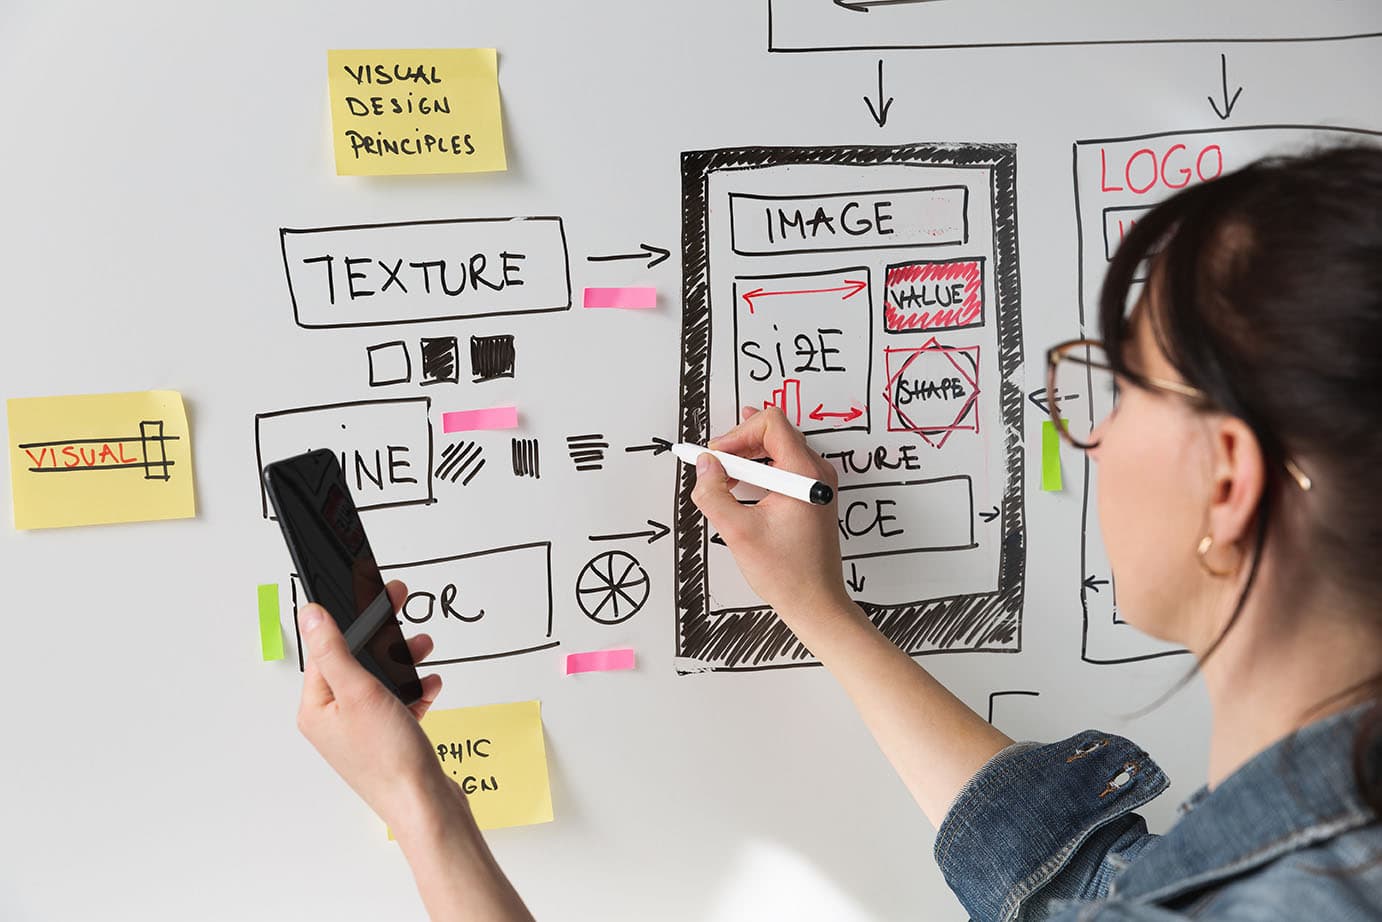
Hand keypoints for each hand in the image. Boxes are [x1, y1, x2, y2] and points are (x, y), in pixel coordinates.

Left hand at [296, 580, 450, 833]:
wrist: (426, 806)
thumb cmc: (390, 761)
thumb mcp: (361, 693)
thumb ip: (335, 650)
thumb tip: (311, 615)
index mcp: (317, 709)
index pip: (326, 651)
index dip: (352, 621)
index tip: (373, 596)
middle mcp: (335, 720)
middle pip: (356, 662)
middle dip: (383, 640)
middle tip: (402, 611)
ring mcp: (361, 731)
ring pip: (380, 681)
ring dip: (403, 663)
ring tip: (423, 650)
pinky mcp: (387, 739)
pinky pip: (398, 702)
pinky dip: (414, 691)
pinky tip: (428, 687)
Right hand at [691, 406, 849, 617]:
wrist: (816, 603)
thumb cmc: (788, 574)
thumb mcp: (738, 532)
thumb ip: (714, 494)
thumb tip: (705, 466)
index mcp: (804, 474)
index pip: (771, 423)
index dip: (737, 434)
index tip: (717, 455)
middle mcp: (816, 473)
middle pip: (774, 432)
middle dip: (739, 444)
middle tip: (714, 466)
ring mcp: (816, 484)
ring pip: (777, 449)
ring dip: (747, 458)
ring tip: (725, 479)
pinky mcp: (812, 496)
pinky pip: (783, 468)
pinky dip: (759, 472)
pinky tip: (741, 490)